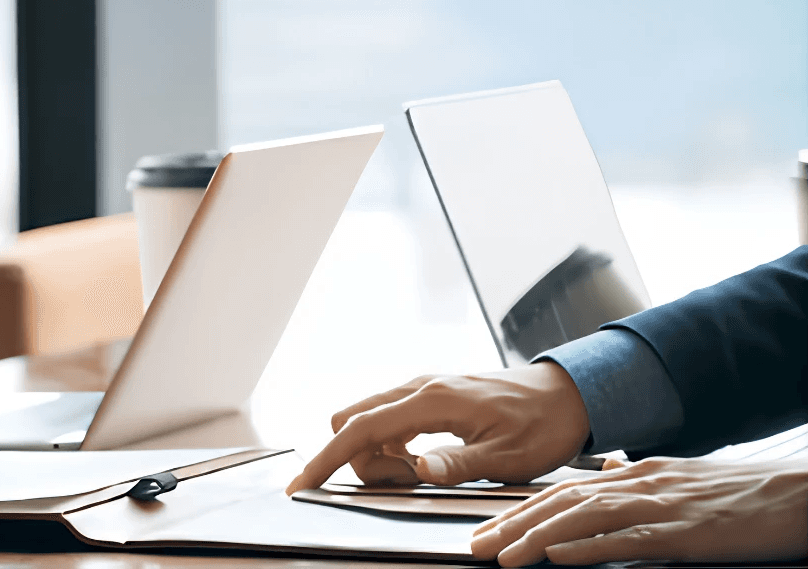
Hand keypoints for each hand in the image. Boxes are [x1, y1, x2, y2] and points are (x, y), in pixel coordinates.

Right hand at [285, 361, 590, 493]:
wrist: (568, 394)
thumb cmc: (542, 424)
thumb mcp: (506, 457)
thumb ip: (457, 463)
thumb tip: (417, 471)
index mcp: (431, 400)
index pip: (360, 429)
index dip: (327, 459)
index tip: (302, 484)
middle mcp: (419, 387)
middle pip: (352, 421)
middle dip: (357, 460)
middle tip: (405, 483)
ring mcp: (422, 388)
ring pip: (368, 420)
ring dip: (378, 455)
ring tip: (422, 473)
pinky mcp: (429, 395)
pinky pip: (388, 419)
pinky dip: (391, 445)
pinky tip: (422, 461)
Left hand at [471, 457, 807, 565]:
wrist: (796, 495)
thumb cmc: (741, 494)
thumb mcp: (679, 481)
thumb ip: (637, 483)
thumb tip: (606, 481)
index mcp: (635, 474)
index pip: (564, 492)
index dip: (521, 511)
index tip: (489, 529)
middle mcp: (639, 483)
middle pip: (561, 503)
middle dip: (513, 525)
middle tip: (477, 545)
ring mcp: (660, 506)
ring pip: (583, 518)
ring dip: (536, 538)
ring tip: (503, 556)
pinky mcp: (683, 532)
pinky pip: (626, 539)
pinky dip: (587, 547)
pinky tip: (559, 556)